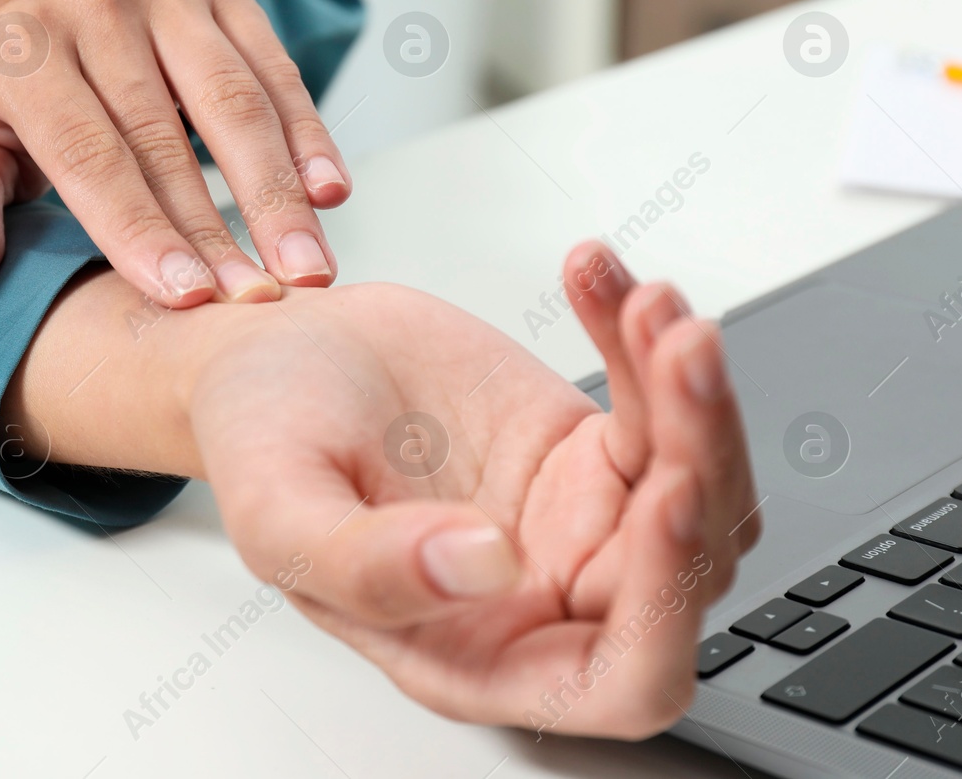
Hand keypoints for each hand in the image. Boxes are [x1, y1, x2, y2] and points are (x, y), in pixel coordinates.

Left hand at [0, 0, 350, 311]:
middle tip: (256, 306)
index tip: (185, 298)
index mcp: (21, 44)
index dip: (137, 228)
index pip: (88, 150)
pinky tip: (330, 193)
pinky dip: (308, 133)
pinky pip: (275, 69)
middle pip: (166, 135)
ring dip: (278, 191)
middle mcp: (96, 1)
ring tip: (308, 270)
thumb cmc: (2, 84)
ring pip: (235, 100)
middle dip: (216, 229)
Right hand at [5, 242, 759, 737]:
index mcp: (476, 652)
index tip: (665, 496)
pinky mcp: (591, 448)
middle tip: (677, 351)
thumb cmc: (261, 439)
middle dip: (700, 453)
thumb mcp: (278, 508)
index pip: (621, 679)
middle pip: (686, 565)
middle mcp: (543, 599)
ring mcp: (578, 523)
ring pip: (700, 485)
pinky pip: (661, 405)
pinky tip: (604, 280)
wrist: (271, 350)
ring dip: (696, 393)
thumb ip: (365, 564)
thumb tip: (488, 570)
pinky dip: (645, 338)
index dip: (665, 609)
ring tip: (647, 303)